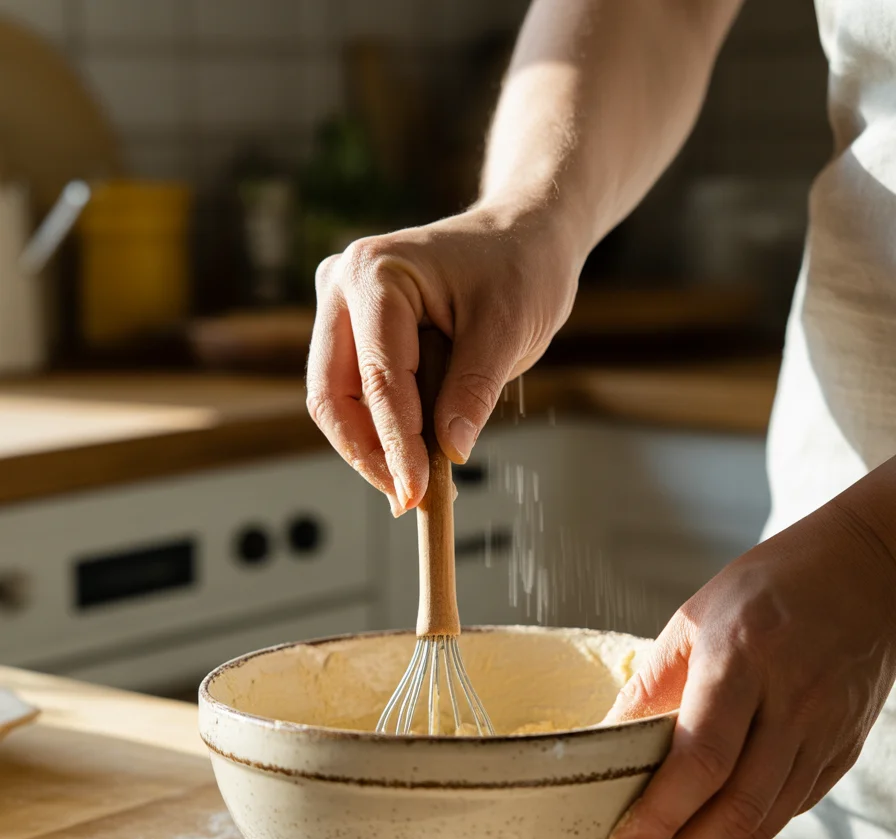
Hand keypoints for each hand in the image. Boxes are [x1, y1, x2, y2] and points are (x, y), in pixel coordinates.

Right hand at [306, 206, 579, 513]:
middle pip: (333, 394)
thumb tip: (451, 454)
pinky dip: (382, 431)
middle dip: (370, 454)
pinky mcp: (354, 330)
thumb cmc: (520, 267)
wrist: (523, 235)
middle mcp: (342, 285)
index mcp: (375, 273)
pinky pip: (354, 394)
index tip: (418, 493)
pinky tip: (416, 460)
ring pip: (336, 401)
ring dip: (374, 449)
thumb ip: (473, 390)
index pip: (378, 377)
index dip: (397, 444)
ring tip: (420, 487)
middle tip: (409, 500)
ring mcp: (341, 307)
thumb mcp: (508, 329)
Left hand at [604, 498, 895, 838]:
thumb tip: (606, 741)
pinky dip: (746, 834)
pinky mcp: (841, 748)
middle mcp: (792, 701)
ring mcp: (825, 730)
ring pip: (768, 820)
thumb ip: (652, 683)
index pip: (702, 758)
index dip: (660, 815)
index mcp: (744, 658)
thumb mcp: (694, 617)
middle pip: (738, 807)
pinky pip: (790, 806)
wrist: (868, 569)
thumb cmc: (770, 584)